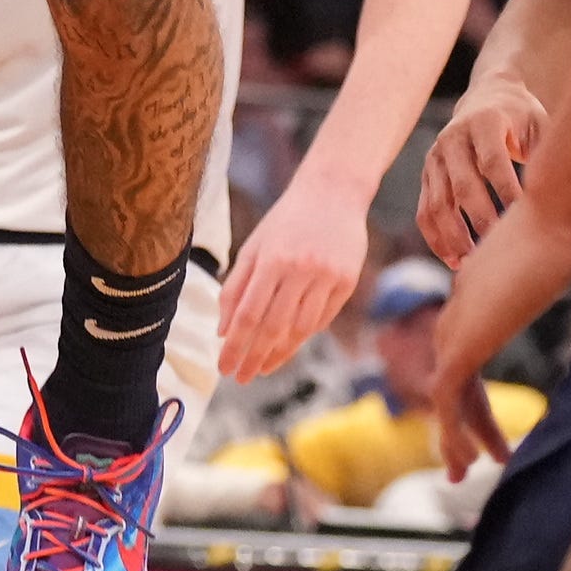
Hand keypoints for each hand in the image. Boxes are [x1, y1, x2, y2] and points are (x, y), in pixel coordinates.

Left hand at [216, 181, 368, 383]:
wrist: (333, 192)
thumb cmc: (286, 220)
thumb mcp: (254, 246)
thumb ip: (236, 287)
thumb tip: (222, 331)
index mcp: (272, 259)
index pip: (248, 315)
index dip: (235, 346)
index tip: (223, 367)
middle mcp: (301, 270)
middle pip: (273, 327)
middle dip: (254, 357)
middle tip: (240, 378)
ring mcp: (327, 277)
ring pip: (300, 329)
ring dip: (279, 354)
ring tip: (262, 368)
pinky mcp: (347, 282)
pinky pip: (322, 319)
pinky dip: (302, 335)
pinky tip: (288, 345)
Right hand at [416, 73, 545, 267]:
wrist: (487, 98)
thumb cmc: (523, 118)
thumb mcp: (540, 123)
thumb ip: (550, 152)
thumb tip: (570, 191)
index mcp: (484, 122)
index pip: (493, 161)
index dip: (508, 192)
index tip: (526, 220)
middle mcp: (453, 138)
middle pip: (464, 186)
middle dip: (483, 221)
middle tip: (503, 250)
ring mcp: (435, 157)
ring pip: (438, 204)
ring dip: (456, 237)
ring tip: (474, 263)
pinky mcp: (427, 175)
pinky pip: (425, 212)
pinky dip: (437, 238)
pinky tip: (455, 260)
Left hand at [432, 190, 570, 477]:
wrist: (563, 206)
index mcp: (489, 278)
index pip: (472, 336)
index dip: (480, 376)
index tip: (493, 406)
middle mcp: (466, 299)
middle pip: (455, 367)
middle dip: (465, 414)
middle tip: (477, 455)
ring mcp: (460, 320)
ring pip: (446, 389)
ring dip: (456, 433)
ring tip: (466, 472)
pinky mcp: (462, 341)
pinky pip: (447, 398)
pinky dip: (453, 430)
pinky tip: (470, 461)